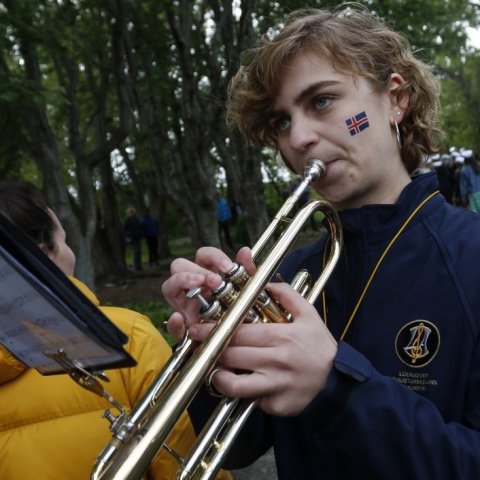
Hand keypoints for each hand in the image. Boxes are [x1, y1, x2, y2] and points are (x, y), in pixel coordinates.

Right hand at [161, 246, 254, 340]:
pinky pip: (173, 327)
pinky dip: (175, 323)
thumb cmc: (245, 312)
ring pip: (169, 287)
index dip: (213, 257)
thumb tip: (245, 251)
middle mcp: (192, 288)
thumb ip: (247, 271)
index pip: (203, 255)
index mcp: (208, 274)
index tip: (228, 267)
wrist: (246, 342)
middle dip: (196, 270)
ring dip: (182, 282)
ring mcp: (185, 307)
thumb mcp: (249, 291)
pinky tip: (181, 319)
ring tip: (198, 287)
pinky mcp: (185, 331)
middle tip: (214, 282)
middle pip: (179, 265)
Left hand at [188, 281, 337, 415]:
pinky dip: (242, 393)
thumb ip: (286, 294)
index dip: (215, 330)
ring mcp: (275, 386)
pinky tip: (243, 384)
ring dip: (219, 377)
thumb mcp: (308, 314)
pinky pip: (250, 400)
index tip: (198, 329)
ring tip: (216, 370)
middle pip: (231, 356)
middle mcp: (276, 361)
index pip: (238, 332)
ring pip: (234, 384)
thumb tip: (265, 280)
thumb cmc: (318, 344)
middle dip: (212, 351)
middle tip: (202, 347)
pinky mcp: (276, 405)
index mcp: (281, 336)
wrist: (337, 379)